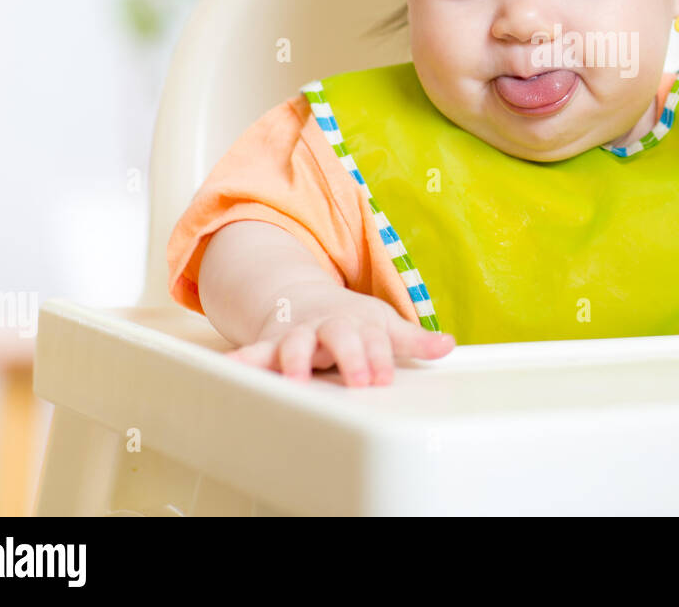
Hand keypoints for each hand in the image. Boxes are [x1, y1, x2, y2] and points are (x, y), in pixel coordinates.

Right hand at [225, 279, 454, 386]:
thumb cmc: (352, 320)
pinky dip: (242, 361)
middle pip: (340, 337)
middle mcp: (328, 327)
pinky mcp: (272, 346)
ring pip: (295, 344)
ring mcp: (299, 335)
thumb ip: (414, 340)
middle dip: (350, 356)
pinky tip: (230, 370)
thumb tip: (448, 346)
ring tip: (294, 379)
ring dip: (294, 360)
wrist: (307, 298)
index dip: (379, 356)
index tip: (384, 376)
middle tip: (359, 379)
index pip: (374, 339)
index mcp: (358, 322)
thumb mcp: (385, 324)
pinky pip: (253, 353)